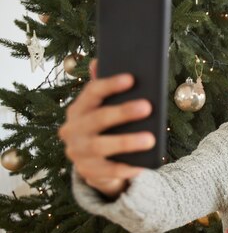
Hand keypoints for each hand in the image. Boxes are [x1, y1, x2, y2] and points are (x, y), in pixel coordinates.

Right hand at [58, 59, 153, 196]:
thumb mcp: (105, 109)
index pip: (91, 93)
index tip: (131, 79)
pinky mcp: (89, 172)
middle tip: (147, 107)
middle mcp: (72, 129)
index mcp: (78, 109)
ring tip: (150, 139)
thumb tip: (99, 61)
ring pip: (101, 146)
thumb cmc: (106, 129)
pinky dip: (126, 167)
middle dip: (123, 112)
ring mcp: (78, 152)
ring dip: (127, 141)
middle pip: (98, 118)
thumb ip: (106, 90)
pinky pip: (109, 171)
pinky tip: (143, 165)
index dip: (110, 85)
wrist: (96, 164)